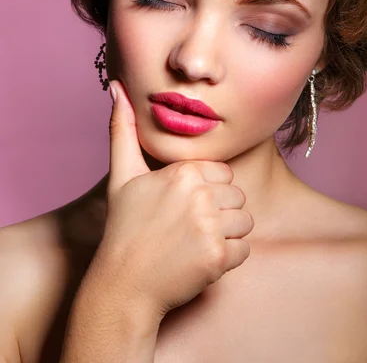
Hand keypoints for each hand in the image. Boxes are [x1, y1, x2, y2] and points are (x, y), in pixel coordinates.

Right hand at [93, 79, 253, 321]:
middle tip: (189, 227)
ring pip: (245, 222)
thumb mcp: (122, 175)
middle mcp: (200, 195)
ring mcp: (209, 227)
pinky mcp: (217, 257)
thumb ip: (123, 129)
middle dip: (220, 212)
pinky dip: (229, 258)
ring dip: (227, 234)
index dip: (209, 191)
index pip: (224, 174)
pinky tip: (202, 259)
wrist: (123, 283)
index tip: (185, 206)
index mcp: (183, 171)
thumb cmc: (124, 227)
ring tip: (196, 242)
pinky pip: (245, 250)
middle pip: (237, 197)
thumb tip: (117, 87)